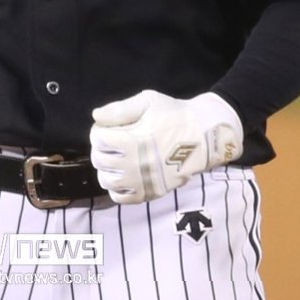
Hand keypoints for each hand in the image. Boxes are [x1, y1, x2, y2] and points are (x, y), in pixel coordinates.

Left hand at [89, 90, 243, 203]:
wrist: (203, 134)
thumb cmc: (174, 114)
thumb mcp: (148, 101)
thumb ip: (119, 109)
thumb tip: (96, 116)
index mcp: (133, 141)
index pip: (98, 139)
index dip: (99, 130)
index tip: (108, 126)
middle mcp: (135, 165)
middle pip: (99, 159)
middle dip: (100, 147)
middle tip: (111, 140)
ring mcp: (144, 182)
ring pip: (106, 181)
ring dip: (106, 168)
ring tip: (116, 157)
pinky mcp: (152, 193)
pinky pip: (122, 197)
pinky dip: (116, 187)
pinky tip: (123, 174)